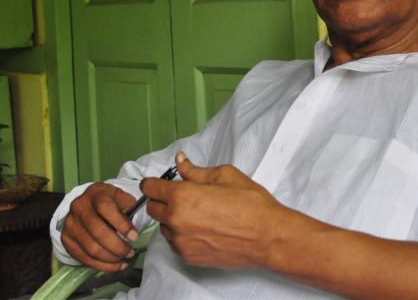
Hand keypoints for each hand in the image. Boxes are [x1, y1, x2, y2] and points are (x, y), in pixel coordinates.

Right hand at [61, 182, 138, 271]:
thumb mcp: (120, 197)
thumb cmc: (108, 202)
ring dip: (111, 258)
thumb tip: (133, 228)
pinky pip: (84, 258)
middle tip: (130, 252)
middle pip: (97, 231)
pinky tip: (115, 265)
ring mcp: (70, 224)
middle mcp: (79, 207)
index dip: (121, 224)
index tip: (134, 237)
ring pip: (90, 248)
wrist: (86, 205)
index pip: (106, 208)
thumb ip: (129, 207)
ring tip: (124, 259)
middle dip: (117, 246)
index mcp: (95, 193)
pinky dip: (102, 266)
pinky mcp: (66, 239)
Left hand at [141, 153, 286, 269]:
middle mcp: (176, 220)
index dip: (153, 182)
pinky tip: (201, 228)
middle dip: (161, 199)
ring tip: (196, 213)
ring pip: (163, 227)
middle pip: (152, 208)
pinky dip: (181, 234)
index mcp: (182, 196)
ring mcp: (181, 241)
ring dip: (171, 218)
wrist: (267, 237)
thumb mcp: (224, 176)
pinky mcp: (188, 256)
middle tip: (180, 195)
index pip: (150, 188)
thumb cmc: (251, 205)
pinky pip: (175, 242)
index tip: (156, 183)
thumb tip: (181, 161)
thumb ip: (195, 170)